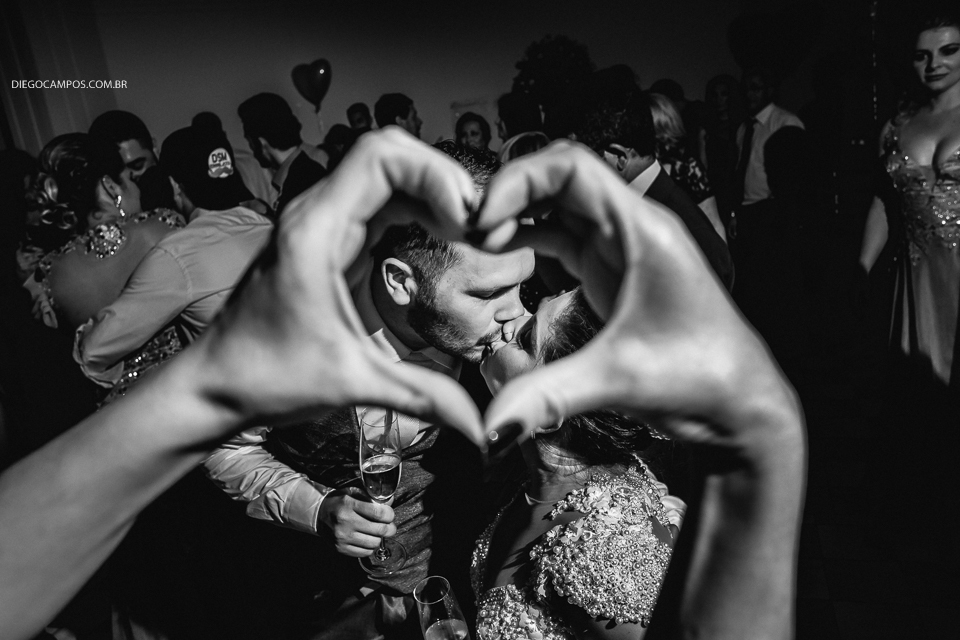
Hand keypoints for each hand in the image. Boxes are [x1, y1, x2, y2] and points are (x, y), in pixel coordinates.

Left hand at [188, 128, 484, 444]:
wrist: (214, 384)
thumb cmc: (264, 376)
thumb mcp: (350, 383)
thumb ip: (421, 396)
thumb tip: (482, 426)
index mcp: (315, 230)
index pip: (380, 156)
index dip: (435, 174)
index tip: (467, 220)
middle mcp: (315, 213)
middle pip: (390, 155)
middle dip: (442, 179)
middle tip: (479, 224)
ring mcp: (321, 222)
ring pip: (386, 174)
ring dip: (432, 192)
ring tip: (469, 231)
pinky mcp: (328, 239)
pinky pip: (380, 202)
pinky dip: (417, 209)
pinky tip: (442, 238)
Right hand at [318, 487, 396, 556]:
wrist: (318, 515)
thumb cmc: (338, 502)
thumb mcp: (352, 493)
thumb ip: (371, 497)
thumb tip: (390, 501)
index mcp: (349, 504)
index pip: (378, 513)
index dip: (389, 515)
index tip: (390, 514)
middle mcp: (345, 521)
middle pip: (379, 530)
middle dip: (390, 528)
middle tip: (389, 526)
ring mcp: (342, 537)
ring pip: (374, 543)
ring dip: (379, 538)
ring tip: (376, 533)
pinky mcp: (340, 548)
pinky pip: (365, 552)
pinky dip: (369, 547)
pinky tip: (367, 539)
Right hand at [474, 140, 800, 456]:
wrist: (740, 406)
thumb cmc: (703, 378)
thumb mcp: (621, 379)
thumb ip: (551, 394)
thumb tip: (490, 424)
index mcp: (644, 230)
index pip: (572, 167)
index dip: (520, 180)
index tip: (483, 215)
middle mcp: (632, 228)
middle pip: (560, 178)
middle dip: (511, 193)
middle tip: (468, 227)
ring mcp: (620, 249)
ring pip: (557, 207)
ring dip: (516, 215)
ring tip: (476, 240)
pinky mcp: (610, 273)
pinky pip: (561, 237)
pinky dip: (528, 239)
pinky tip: (501, 254)